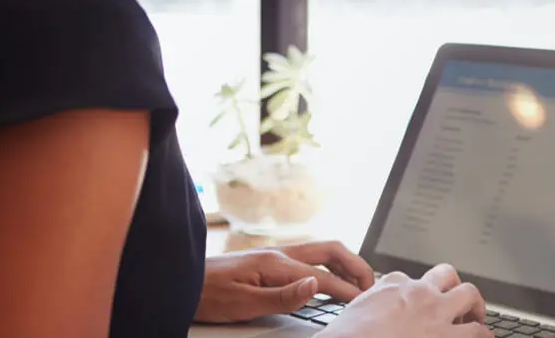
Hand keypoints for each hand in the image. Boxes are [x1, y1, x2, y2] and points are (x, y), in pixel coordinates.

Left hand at [194, 240, 375, 323]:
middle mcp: (280, 253)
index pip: (323, 277)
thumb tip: (315, 286)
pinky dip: (330, 264)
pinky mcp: (270, 259)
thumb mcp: (244, 304)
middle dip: (355, 266)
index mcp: (276, 263)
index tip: (365, 303)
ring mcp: (276, 254)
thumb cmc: (208, 295)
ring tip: (359, 282)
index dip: (347, 291)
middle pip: (331, 251)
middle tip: (371, 287)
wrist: (183, 280)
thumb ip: (282, 296)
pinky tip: (332, 276)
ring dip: (346, 263)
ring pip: (322, 251)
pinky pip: (311, 256)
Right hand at [319, 263, 490, 337]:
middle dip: (453, 286)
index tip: (415, 305)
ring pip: (469, 294)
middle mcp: (417, 292)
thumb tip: (369, 317)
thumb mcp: (352, 313)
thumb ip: (368, 309)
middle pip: (446, 274)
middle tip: (457, 301)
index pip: (409, 279)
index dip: (415, 293)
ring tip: (477, 319)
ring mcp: (435, 312)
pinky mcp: (447, 336)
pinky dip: (483, 335)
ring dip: (475, 306)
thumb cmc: (346, 336)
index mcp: (391, 285)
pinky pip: (477, 332)